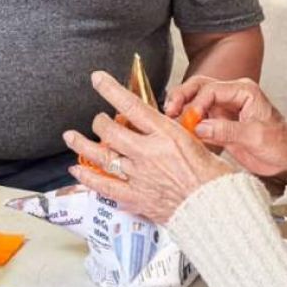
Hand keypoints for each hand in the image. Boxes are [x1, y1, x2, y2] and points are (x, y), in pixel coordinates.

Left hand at [63, 71, 235, 223]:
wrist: (216, 209)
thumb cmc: (213, 178)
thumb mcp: (198, 143)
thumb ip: (174, 134)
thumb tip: (160, 126)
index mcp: (166, 135)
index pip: (131, 106)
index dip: (110, 89)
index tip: (97, 78)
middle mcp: (148, 153)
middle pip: (111, 131)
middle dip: (100, 122)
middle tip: (98, 120)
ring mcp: (139, 175)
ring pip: (102, 155)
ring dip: (82, 144)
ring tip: (70, 136)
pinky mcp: (136, 197)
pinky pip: (104, 186)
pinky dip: (87, 178)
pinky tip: (77, 170)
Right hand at [164, 76, 286, 179]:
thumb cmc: (280, 143)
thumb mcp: (256, 136)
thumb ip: (227, 130)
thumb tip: (200, 127)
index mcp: (243, 91)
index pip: (212, 89)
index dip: (197, 103)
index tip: (190, 119)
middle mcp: (231, 96)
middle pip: (199, 87)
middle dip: (182, 97)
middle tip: (169, 111)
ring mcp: (224, 110)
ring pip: (195, 101)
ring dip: (181, 109)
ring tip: (169, 120)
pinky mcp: (219, 125)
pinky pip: (198, 120)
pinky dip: (187, 124)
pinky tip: (179, 132)